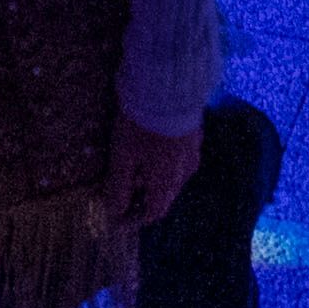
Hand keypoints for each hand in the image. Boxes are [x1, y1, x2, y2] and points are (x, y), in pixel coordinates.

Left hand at [108, 111, 201, 230]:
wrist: (169, 88)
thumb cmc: (141, 125)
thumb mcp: (122, 155)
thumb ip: (118, 186)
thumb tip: (113, 212)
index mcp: (167, 182)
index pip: (154, 211)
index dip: (135, 219)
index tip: (118, 219)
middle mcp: (185, 173)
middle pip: (165, 196)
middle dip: (144, 200)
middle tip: (123, 198)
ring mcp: (192, 153)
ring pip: (173, 178)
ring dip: (154, 182)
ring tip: (133, 175)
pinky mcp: (194, 136)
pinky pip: (179, 160)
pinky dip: (163, 165)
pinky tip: (150, 152)